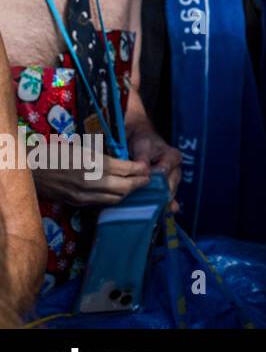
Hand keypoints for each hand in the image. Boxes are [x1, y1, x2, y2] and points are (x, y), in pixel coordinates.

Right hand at [32, 153, 150, 208]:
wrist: (31, 170)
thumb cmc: (56, 153)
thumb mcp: (82, 148)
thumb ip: (103, 156)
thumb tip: (125, 161)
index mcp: (94, 162)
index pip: (126, 169)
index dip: (140, 170)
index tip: (148, 168)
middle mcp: (91, 181)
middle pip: (125, 187)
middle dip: (139, 184)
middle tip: (147, 179)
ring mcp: (84, 194)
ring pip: (115, 198)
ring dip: (128, 193)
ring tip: (136, 186)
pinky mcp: (78, 202)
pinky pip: (102, 203)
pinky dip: (113, 198)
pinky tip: (118, 192)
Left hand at [128, 125, 181, 210]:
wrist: (141, 140)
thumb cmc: (143, 141)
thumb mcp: (143, 145)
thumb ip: (143, 157)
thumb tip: (144, 169)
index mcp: (173, 157)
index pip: (165, 172)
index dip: (155, 181)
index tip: (144, 188)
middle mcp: (176, 169)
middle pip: (169, 186)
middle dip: (160, 196)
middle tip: (149, 205)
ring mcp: (172, 179)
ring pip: (169, 193)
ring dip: (161, 201)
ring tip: (154, 212)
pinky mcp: (167, 186)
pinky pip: (168, 197)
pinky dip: (166, 205)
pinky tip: (168, 211)